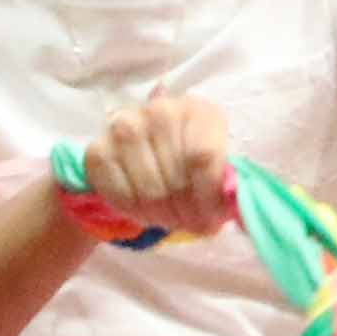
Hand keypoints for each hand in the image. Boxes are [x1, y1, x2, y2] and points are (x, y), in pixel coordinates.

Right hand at [65, 93, 247, 246]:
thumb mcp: (219, 166)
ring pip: (150, 190)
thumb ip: (231, 183)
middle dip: (187, 214)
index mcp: (200, 111)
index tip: (212, 222)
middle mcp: (160, 111)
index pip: (204, 159)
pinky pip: (120, 195)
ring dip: (163, 217)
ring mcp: (124, 127)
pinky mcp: (97, 150)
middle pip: (177, 179)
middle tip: (190, 225)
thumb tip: (240, 211)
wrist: (141, 154)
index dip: (209, 199)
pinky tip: (145, 213)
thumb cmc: (190, 163)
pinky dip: (135, 213)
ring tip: (170, 220)